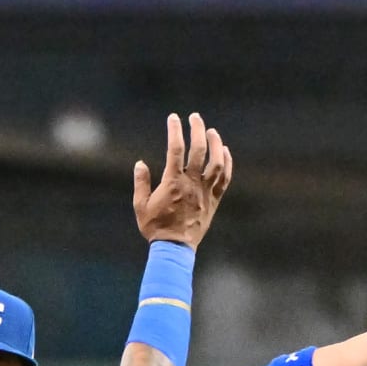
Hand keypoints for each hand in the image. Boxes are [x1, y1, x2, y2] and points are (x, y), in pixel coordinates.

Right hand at [133, 111, 232, 249]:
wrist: (175, 248)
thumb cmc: (156, 228)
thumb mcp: (140, 206)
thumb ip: (141, 183)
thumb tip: (140, 163)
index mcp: (173, 183)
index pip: (175, 150)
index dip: (174, 131)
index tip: (173, 118)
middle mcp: (191, 184)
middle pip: (198, 150)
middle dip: (197, 130)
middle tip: (195, 117)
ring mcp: (205, 191)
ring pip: (216, 162)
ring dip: (215, 143)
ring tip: (211, 132)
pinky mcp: (214, 200)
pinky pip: (224, 178)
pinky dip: (226, 163)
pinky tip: (224, 152)